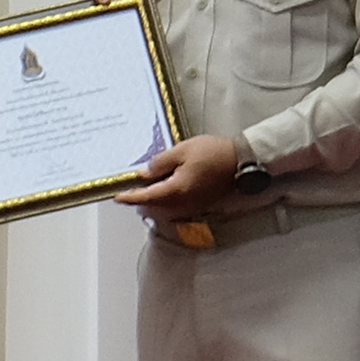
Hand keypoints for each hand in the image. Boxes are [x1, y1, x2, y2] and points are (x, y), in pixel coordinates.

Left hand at [120, 131, 250, 217]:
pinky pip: (176, 207)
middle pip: (153, 208)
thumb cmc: (213, 153)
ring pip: (164, 210)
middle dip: (141, 200)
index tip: (118, 196)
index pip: (146, 198)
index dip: (130, 198)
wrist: (241, 162)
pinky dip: (166, 200)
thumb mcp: (182, 150)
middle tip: (134, 185)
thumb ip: (161, 163)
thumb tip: (146, 173)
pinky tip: (167, 185)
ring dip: (154, 200)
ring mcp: (191, 206)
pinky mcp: (199, 204)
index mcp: (176, 190)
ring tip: (150, 183)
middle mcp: (182, 204)